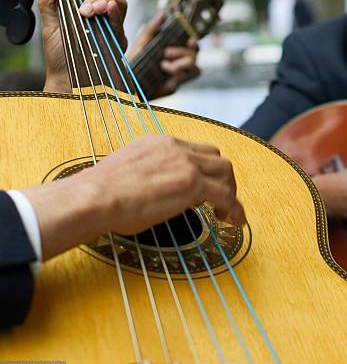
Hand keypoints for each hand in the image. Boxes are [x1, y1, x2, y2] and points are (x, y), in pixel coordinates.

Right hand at [21, 135, 245, 259]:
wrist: (94, 198)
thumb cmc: (102, 193)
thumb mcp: (130, 172)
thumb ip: (151, 174)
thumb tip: (159, 190)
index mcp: (159, 142)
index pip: (195, 150)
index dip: (205, 170)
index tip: (204, 189)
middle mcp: (176, 147)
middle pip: (216, 157)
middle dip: (223, 179)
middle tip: (220, 202)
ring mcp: (186, 164)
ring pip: (226, 172)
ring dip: (230, 192)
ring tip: (225, 214)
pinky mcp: (192, 183)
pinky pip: (226, 195)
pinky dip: (234, 208)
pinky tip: (232, 221)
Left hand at [40, 0, 126, 92]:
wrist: (67, 79)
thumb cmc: (60, 57)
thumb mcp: (49, 25)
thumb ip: (49, 1)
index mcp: (86, 9)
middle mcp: (101, 17)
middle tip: (84, 9)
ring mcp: (111, 28)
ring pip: (119, 3)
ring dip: (106, 2)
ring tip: (92, 12)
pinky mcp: (118, 41)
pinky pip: (121, 23)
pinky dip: (116, 12)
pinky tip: (109, 9)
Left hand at [127, 13, 200, 97]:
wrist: (125, 78)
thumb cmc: (133, 60)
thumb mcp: (142, 42)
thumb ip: (152, 28)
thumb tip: (163, 14)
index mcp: (173, 50)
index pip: (191, 44)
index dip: (194, 40)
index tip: (190, 39)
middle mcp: (179, 61)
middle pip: (195, 54)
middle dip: (183, 52)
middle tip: (166, 53)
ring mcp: (179, 74)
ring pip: (195, 67)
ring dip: (180, 64)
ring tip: (163, 65)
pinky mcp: (175, 85)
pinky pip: (184, 78)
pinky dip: (176, 73)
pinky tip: (164, 72)